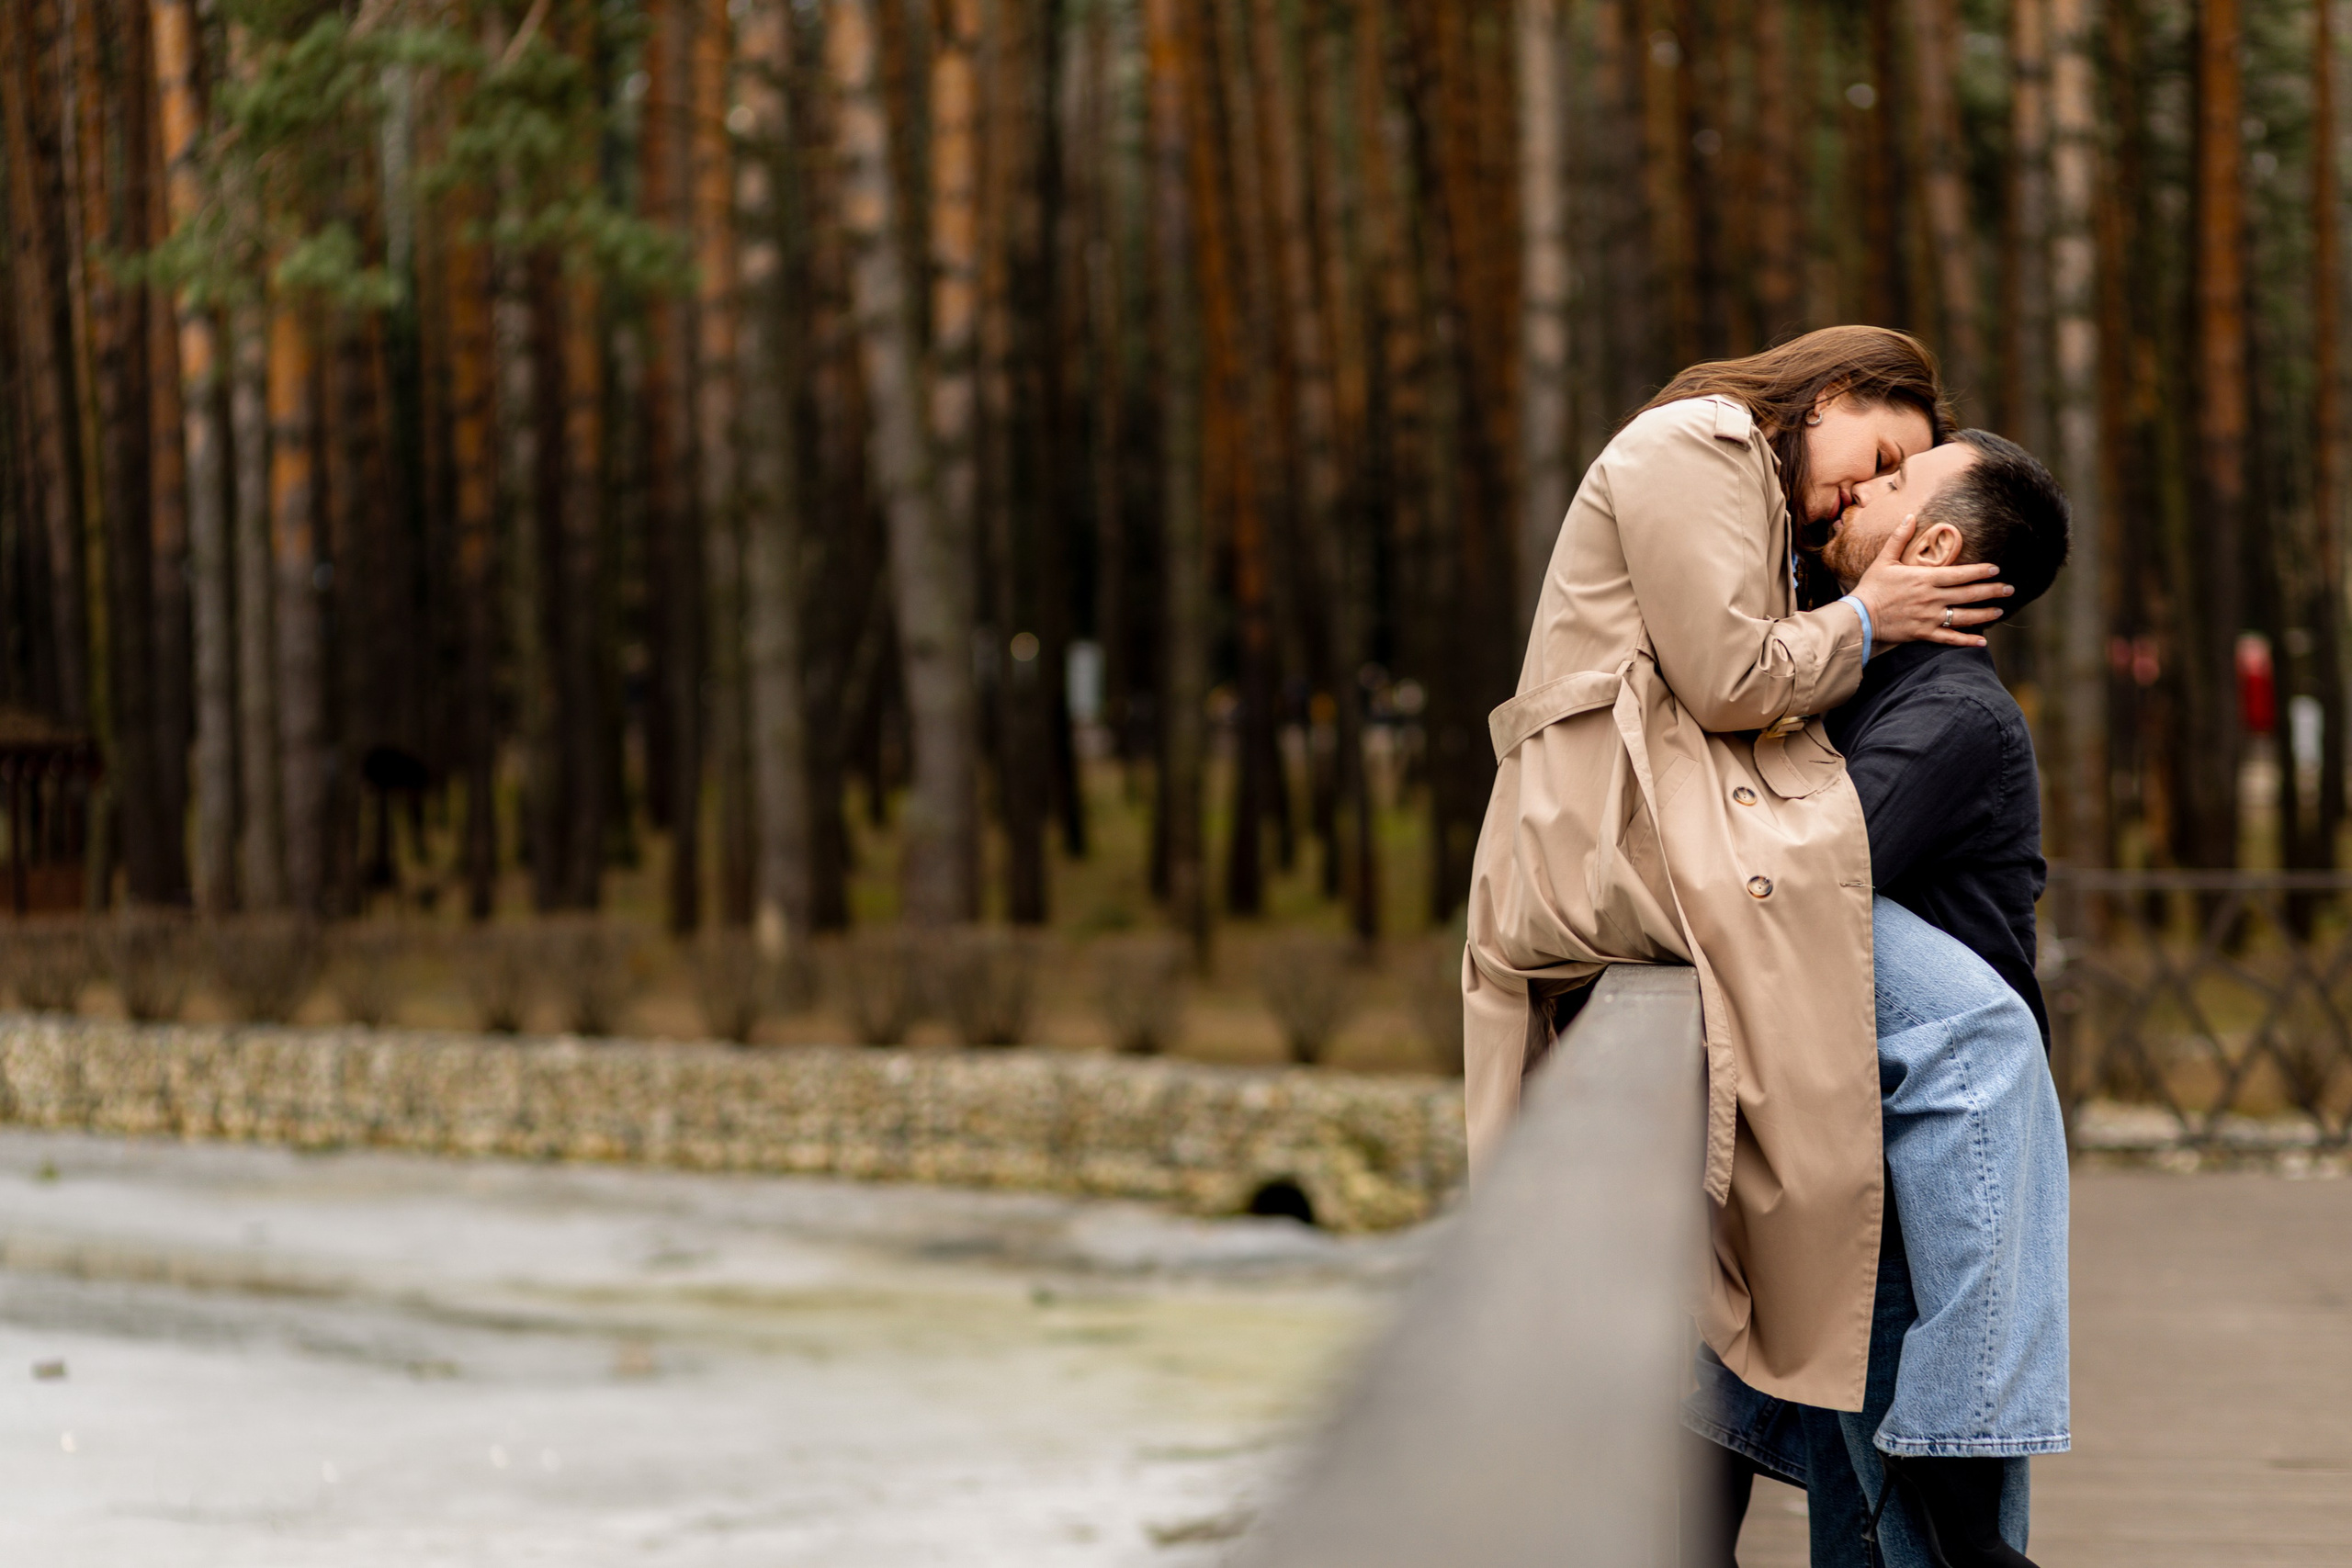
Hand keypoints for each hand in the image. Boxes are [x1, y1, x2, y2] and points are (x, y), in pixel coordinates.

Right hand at [1850, 515, 2012, 648]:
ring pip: (1964, 616)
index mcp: (1926, 578)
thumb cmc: (1871, 587)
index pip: (1961, 574)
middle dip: (1992, 591)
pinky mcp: (1923, 633)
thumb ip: (1899, 538)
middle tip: (2010, 589)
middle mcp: (1932, 598)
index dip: (1981, 571)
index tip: (1996, 569)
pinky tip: (1981, 640)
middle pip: (1969, 594)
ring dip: (1985, 613)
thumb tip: (1909, 516)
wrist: (1859, 617)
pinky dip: (1967, 640)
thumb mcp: (1884, 559)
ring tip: (1999, 611)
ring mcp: (1930, 617)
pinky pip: (1950, 638)